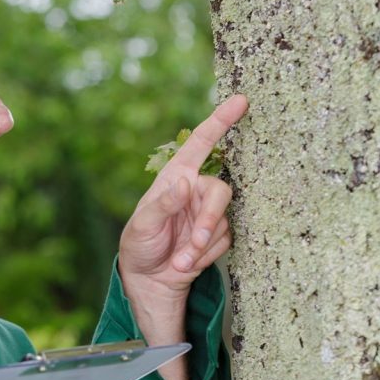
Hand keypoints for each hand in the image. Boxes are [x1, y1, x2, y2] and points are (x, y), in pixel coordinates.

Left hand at [119, 94, 248, 329]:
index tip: (240, 100)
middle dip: (209, 219)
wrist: (149, 278)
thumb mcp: (142, 224)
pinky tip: (186, 262)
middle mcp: (195, 190)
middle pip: (220, 192)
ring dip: (202, 245)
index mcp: (175, 177)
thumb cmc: (139, 244)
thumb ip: (163, 204)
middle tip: (194, 243)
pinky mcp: (218, 233)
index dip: (220, 121)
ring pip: (223, 221)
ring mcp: (208, 212)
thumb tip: (185, 183)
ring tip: (179, 259)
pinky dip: (206, 255)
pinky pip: (226, 240)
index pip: (201, 144)